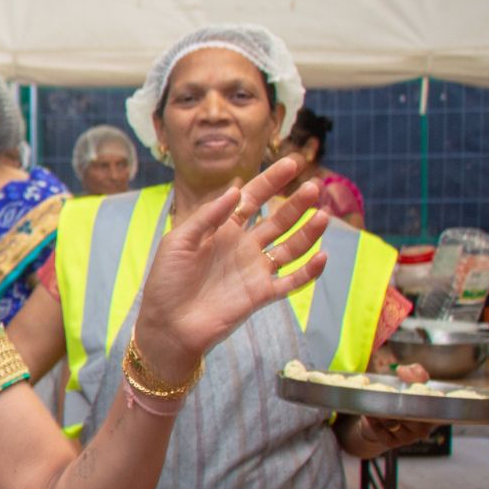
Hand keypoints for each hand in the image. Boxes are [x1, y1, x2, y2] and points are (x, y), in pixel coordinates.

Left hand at [134, 156, 330, 375]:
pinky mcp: (261, 295)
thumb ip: (207, 216)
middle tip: (314, 188)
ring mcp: (254, 270)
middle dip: (296, 203)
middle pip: (277, 220)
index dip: (271, 180)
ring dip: (308, 233)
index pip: (252, 199)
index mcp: (222, 230)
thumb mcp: (179, 241)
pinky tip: (321, 256)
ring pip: (290, 247)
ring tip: (322, 216)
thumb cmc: (166, 281)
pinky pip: (292, 282)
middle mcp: (243, 247)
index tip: (293, 163)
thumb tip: (237, 188)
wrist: (167, 325)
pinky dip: (309, 271)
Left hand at [361, 362, 439, 450]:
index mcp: (434, 413)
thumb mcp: (410, 381)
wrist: (382, 417)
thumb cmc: (401, 397)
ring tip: (374, 402)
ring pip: (393, 423)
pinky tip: (368, 413)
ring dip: (381, 411)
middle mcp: (424, 428)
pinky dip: (373, 421)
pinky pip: (381, 431)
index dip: (425, 399)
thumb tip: (402, 370)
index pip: (437, 408)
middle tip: (384, 394)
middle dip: (395, 403)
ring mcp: (408, 438)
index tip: (412, 390)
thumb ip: (414, 372)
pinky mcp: (392, 442)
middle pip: (410, 415)